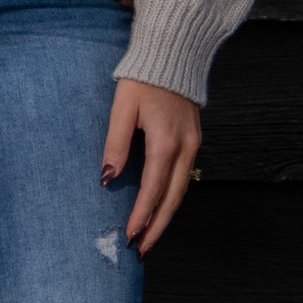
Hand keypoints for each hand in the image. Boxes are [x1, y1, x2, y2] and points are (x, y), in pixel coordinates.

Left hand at [101, 79, 201, 256]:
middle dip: (157, 226)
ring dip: (166, 216)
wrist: (174, 51)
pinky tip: (162, 207)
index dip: (142, 214)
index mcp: (165, 140)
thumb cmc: (144, 76)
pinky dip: (173, 197)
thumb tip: (107, 177)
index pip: (153, 188)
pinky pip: (185, 177)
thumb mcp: (123, 105)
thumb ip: (115, 142)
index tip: (130, 236)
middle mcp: (185, 147)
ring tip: (150, 237)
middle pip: (172, 198)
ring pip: (182, 190)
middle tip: (141, 250)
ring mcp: (193, 144)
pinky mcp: (194, 140)